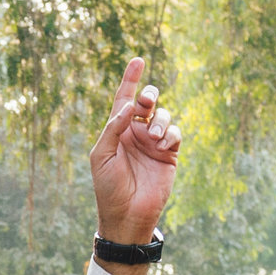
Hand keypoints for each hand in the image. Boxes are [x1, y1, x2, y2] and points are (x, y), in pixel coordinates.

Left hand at [87, 57, 181, 247]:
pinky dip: (171, 133)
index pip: (124, 99)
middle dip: (149, 96)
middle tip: (145, 104)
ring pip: (163, 115)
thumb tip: (129, 107)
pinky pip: (175, 133)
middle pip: (147, 102)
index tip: (138, 60)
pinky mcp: (169, 154)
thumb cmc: (108, 187)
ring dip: (160, 120)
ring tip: (154, 138)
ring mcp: (153, 143)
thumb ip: (112, 129)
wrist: (127, 214)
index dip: (130, 79)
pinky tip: (162, 145)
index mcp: (117, 131)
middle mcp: (136, 133)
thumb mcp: (101, 156)